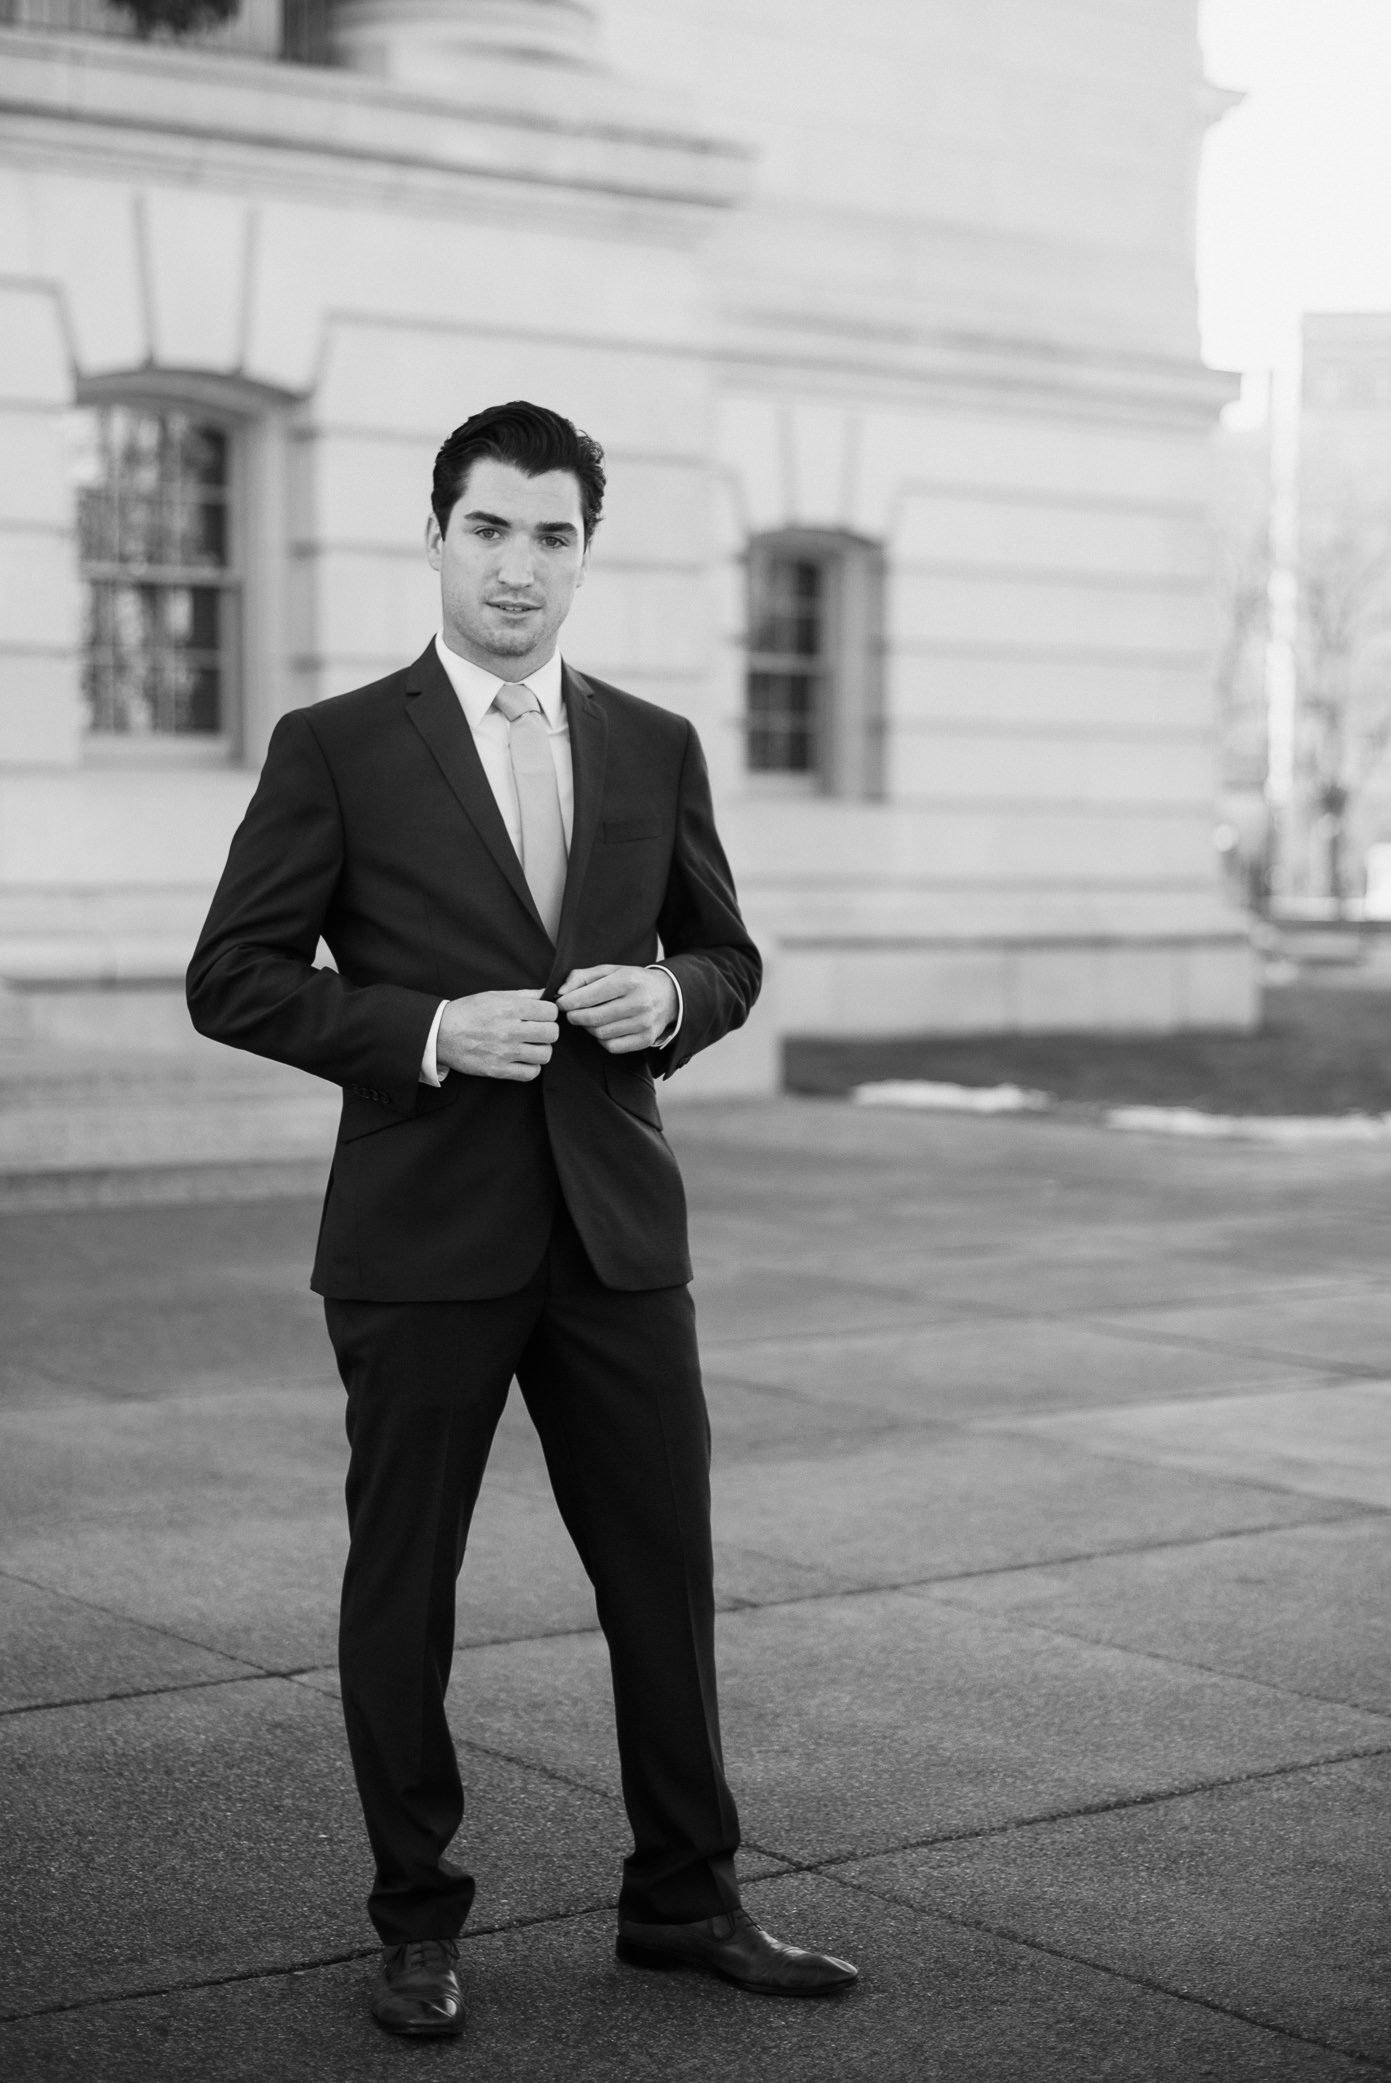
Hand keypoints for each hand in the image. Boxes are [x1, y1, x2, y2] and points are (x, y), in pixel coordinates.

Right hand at [435, 989, 558, 1080]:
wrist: (440, 1033)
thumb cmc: (467, 1012)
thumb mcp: (494, 995)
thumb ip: (523, 994)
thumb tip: (546, 993)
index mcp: (510, 1008)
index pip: (551, 1012)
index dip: (549, 1013)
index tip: (541, 1016)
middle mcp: (509, 1030)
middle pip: (552, 1033)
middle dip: (548, 1031)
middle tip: (538, 1031)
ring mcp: (504, 1052)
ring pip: (545, 1054)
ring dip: (541, 1050)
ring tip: (531, 1046)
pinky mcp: (498, 1070)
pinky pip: (531, 1073)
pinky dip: (531, 1067)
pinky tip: (523, 1060)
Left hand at [557, 965, 675, 1054]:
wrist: (669, 995)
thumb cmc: (632, 981)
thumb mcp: (609, 971)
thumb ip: (581, 977)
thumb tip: (560, 994)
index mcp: (628, 981)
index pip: (588, 996)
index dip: (568, 1002)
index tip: (561, 1003)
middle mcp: (639, 1002)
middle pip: (592, 1018)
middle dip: (574, 1017)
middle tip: (571, 1013)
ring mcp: (644, 1023)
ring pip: (600, 1034)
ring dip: (588, 1027)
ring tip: (590, 1019)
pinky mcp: (645, 1039)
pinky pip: (612, 1046)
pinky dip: (602, 1039)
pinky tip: (605, 1029)